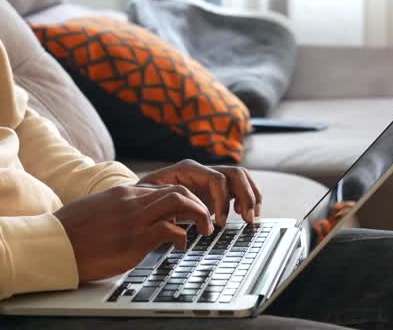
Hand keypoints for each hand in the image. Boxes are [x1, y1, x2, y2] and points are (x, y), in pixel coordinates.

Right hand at [54, 184, 213, 282]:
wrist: (55, 244)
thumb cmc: (70, 231)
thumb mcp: (95, 210)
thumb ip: (115, 209)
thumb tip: (124, 219)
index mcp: (122, 193)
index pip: (162, 188)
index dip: (181, 200)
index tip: (189, 213)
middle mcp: (131, 201)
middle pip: (177, 191)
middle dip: (197, 204)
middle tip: (205, 220)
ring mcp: (134, 219)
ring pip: (179, 203)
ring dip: (198, 215)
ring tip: (204, 230)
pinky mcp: (134, 239)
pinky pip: (170, 230)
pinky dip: (182, 237)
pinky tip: (180, 246)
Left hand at [136, 159, 263, 225]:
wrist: (140, 200)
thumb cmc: (143, 200)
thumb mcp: (150, 201)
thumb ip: (165, 207)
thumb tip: (183, 222)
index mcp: (187, 169)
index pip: (216, 178)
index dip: (222, 200)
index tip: (219, 223)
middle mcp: (202, 171)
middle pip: (235, 173)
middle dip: (245, 196)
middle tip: (246, 219)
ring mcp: (210, 179)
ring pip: (241, 178)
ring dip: (251, 196)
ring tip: (250, 218)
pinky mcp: (216, 190)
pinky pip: (240, 188)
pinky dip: (248, 199)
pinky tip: (244, 216)